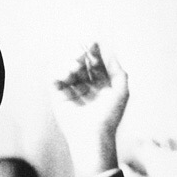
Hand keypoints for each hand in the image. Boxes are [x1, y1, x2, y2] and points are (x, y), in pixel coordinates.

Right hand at [51, 43, 128, 176]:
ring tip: (75, 65)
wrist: (92, 134)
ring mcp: (70, 91)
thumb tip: (109, 52)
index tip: (92, 41)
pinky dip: (58, 72)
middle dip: (80, 55)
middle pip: (80, 64)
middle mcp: (85, 87)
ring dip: (70, 63)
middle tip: (81, 51)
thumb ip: (117, 70)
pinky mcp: (57, 97)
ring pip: (67, 70)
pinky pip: (54, 79)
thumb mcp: (121, 90)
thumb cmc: (109, 115)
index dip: (94, 52)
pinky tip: (67, 73)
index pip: (95, 64)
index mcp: (101, 85)